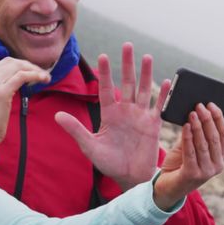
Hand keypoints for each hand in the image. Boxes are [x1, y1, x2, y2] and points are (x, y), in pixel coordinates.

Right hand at [0, 58, 49, 144]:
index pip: (5, 62)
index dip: (22, 65)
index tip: (32, 71)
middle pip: (13, 62)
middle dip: (30, 66)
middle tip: (41, 74)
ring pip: (18, 67)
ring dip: (35, 70)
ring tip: (45, 77)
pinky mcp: (2, 92)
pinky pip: (21, 77)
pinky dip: (34, 75)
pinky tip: (43, 79)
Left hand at [55, 42, 170, 190]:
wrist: (129, 178)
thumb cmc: (109, 163)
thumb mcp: (89, 146)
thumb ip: (76, 129)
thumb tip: (57, 115)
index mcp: (110, 114)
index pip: (106, 89)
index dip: (106, 74)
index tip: (103, 56)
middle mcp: (126, 111)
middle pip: (128, 83)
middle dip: (127, 65)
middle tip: (127, 45)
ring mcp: (141, 116)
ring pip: (144, 90)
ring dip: (146, 74)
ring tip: (147, 57)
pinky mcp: (153, 125)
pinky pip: (158, 107)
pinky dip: (163, 95)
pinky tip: (166, 81)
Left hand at [153, 103, 223, 209]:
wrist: (166, 187)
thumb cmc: (178, 164)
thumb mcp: (188, 147)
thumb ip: (193, 134)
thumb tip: (194, 112)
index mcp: (220, 157)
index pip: (223, 134)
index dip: (218, 118)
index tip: (211, 104)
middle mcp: (217, 166)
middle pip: (215, 138)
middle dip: (208, 119)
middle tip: (200, 106)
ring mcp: (206, 172)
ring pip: (204, 144)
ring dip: (198, 127)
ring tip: (192, 113)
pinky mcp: (193, 175)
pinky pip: (191, 152)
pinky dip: (188, 137)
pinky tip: (185, 126)